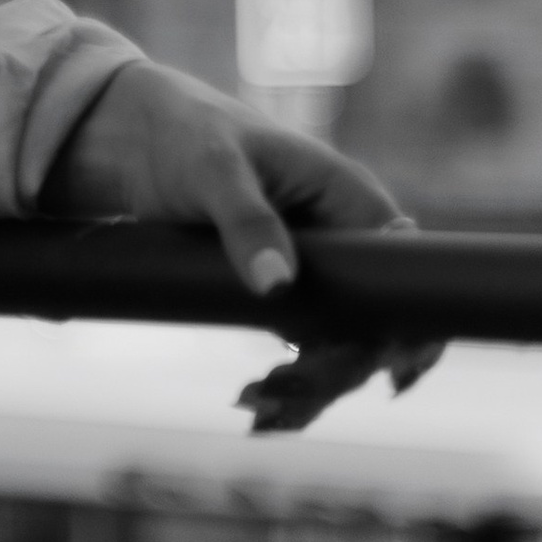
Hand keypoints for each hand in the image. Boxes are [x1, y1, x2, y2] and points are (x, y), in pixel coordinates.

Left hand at [44, 62, 440, 433]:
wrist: (132, 140)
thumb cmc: (184, 133)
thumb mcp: (213, 169)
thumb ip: (246, 221)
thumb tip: (278, 286)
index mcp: (349, 198)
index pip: (408, 272)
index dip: (409, 327)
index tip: (382, 374)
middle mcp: (346, 240)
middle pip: (378, 324)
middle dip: (338, 369)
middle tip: (272, 392)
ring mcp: (319, 272)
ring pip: (344, 348)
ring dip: (311, 387)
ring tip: (251, 403)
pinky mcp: (285, 295)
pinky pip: (309, 351)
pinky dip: (292, 384)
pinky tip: (257, 408)